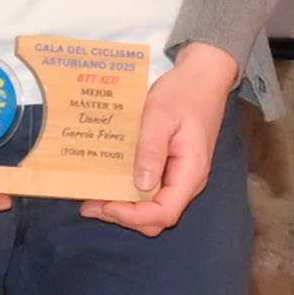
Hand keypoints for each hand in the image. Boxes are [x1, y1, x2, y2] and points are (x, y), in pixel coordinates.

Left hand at [86, 43, 240, 234]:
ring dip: (124, 206)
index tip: (104, 204)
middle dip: (123, 216)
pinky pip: (153, 191)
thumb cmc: (182, 93)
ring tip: (94, 197)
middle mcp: (188, 181)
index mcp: (190, 171)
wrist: (203, 77)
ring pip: (154, 207)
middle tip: (90, 204)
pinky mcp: (173, 168)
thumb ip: (151, 150)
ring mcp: (182, 176)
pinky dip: (130, 192)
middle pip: (158, 217)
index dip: (133, 216)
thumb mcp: (160, 116)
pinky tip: (110, 181)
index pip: (164, 212)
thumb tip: (140, 185)